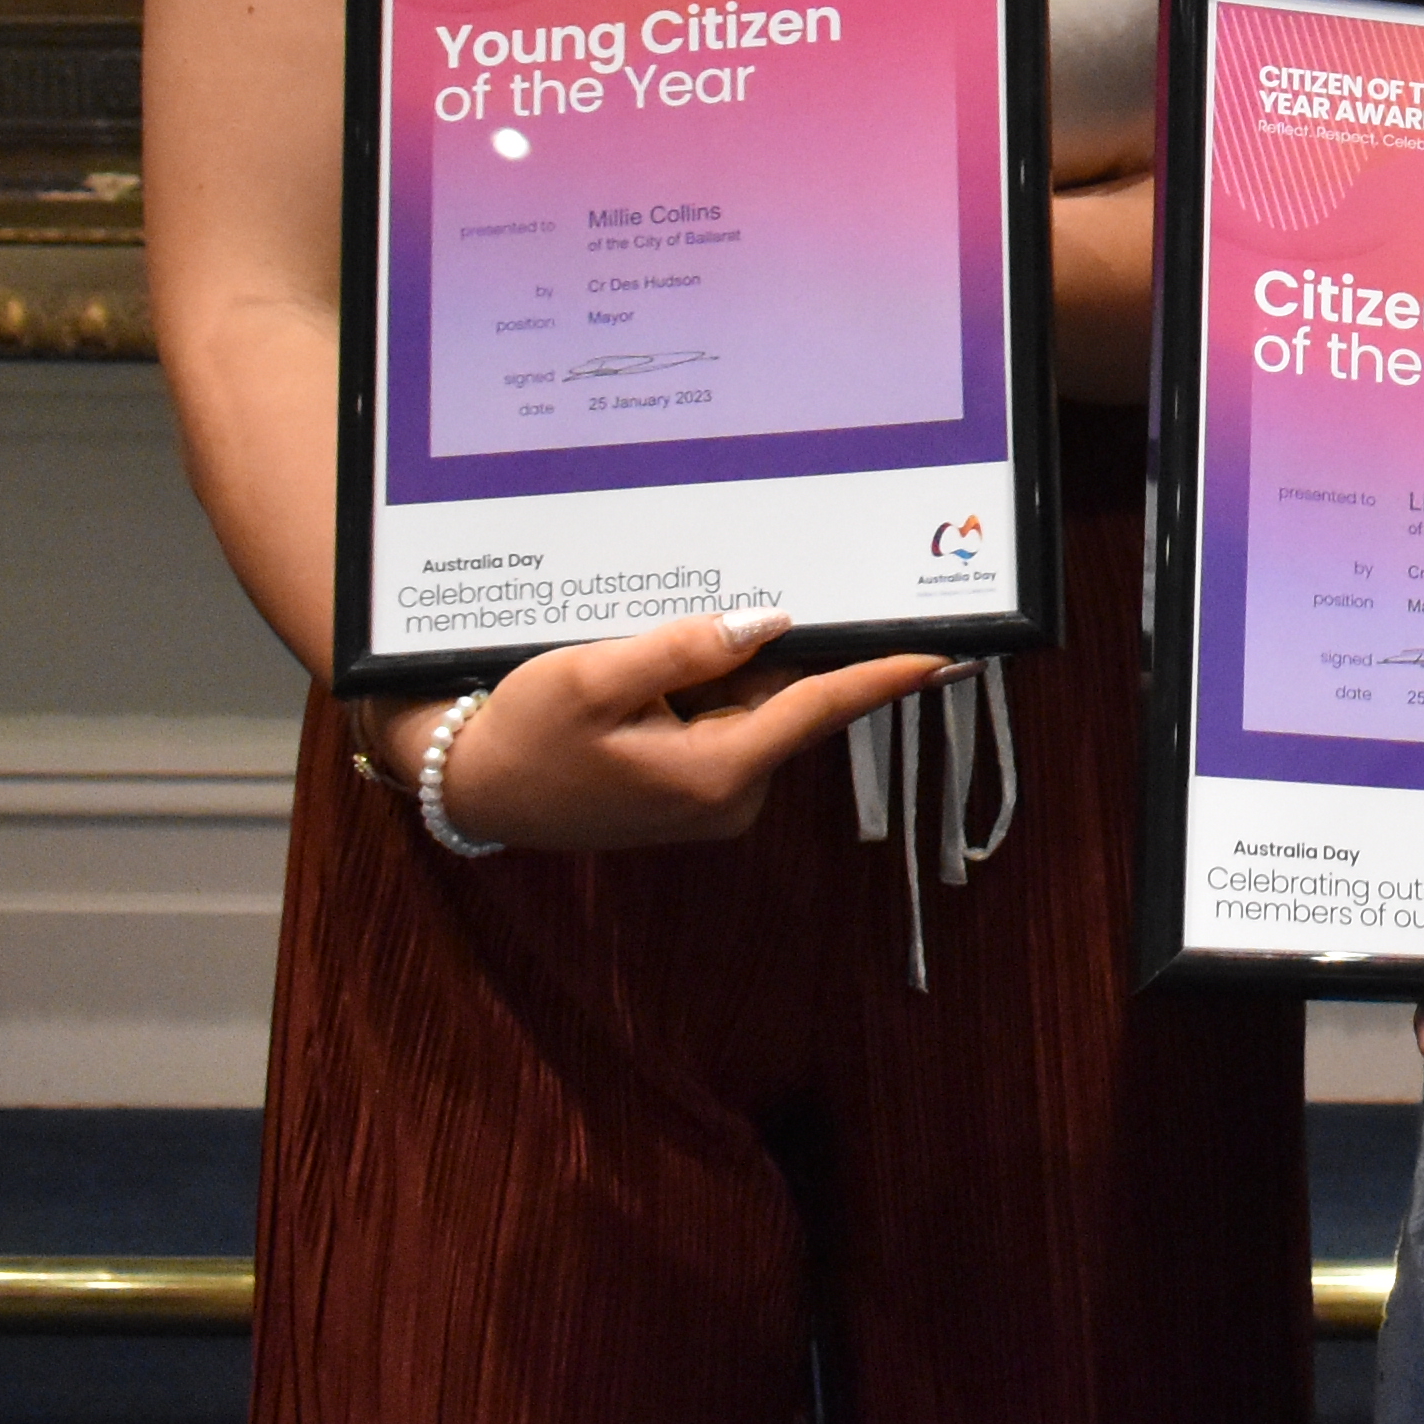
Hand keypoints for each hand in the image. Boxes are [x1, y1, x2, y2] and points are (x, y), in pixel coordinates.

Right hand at [406, 605, 944, 852]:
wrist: (475, 789)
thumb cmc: (527, 732)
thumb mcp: (594, 676)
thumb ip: (687, 648)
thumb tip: (770, 623)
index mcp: (715, 773)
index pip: (819, 709)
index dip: (884, 677)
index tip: (948, 655)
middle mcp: (729, 798)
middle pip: (782, 698)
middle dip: (756, 651)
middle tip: (692, 623)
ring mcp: (713, 800)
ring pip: (750, 707)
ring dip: (718, 672)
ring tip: (637, 663)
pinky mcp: (694, 792)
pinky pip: (723, 723)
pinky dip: (700, 693)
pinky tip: (640, 683)